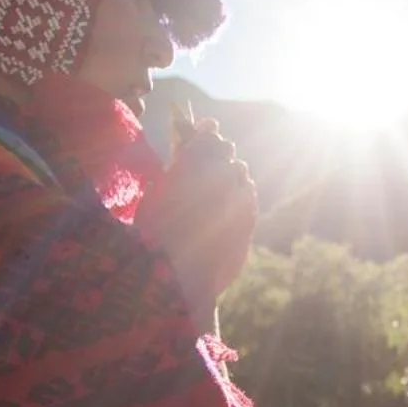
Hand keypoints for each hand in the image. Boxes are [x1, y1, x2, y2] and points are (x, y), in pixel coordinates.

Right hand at [135, 118, 256, 328]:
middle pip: (227, 151)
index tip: (204, 132)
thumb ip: (176, 165)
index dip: (206, 133)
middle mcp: (221, 171)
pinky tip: (225, 207)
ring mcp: (239, 192)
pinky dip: (239, 195)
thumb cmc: (157, 233)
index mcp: (194, 160)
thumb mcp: (157, 192)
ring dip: (230, 176)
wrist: (181, 274)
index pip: (209, 133)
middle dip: (218, 154)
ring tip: (214, 191)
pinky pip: (248, 193)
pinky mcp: (251, 213)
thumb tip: (186, 151)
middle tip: (207, 165)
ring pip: (240, 172)